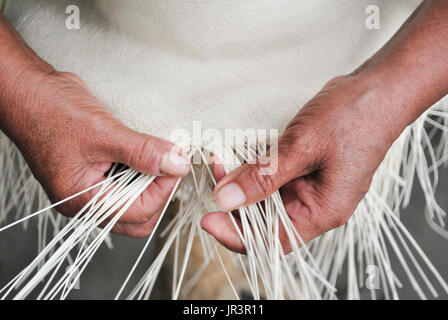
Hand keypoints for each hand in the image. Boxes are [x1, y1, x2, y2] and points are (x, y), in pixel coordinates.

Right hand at [4, 71, 189, 236]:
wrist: (30, 92)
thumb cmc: (51, 110)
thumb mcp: (102, 131)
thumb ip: (142, 152)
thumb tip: (177, 165)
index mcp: (82, 199)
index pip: (137, 212)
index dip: (163, 190)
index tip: (176, 164)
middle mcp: (86, 201)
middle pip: (137, 217)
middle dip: (159, 194)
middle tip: (170, 164)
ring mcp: (91, 189)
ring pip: (134, 202)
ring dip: (152, 183)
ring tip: (160, 157)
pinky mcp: (96, 175)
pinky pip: (127, 185)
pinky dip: (142, 173)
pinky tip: (147, 154)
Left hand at [201, 74, 408, 252]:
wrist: (379, 89)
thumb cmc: (354, 118)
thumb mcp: (302, 147)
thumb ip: (263, 177)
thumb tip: (225, 199)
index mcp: (323, 210)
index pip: (273, 241)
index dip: (237, 235)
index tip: (208, 220)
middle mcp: (315, 204)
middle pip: (266, 220)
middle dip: (235, 204)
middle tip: (214, 179)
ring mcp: (309, 185)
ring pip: (266, 197)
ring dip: (242, 184)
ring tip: (221, 162)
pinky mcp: (303, 168)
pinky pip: (272, 177)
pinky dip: (253, 169)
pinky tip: (238, 155)